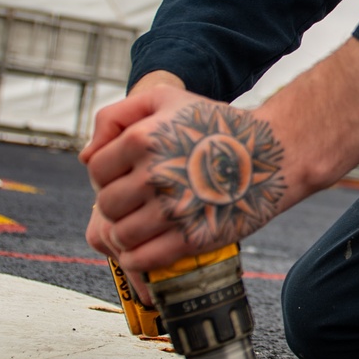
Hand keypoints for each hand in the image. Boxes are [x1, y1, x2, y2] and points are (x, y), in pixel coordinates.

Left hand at [83, 86, 287, 275]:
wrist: (272, 154)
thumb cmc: (216, 126)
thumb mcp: (165, 99)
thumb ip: (115, 115)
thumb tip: (86, 156)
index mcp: (143, 138)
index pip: (97, 170)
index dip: (108, 175)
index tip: (128, 177)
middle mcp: (156, 174)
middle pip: (107, 205)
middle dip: (118, 205)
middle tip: (139, 201)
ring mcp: (174, 209)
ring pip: (120, 235)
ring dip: (126, 233)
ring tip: (145, 223)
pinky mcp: (191, 238)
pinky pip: (141, 259)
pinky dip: (137, 258)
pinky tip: (149, 246)